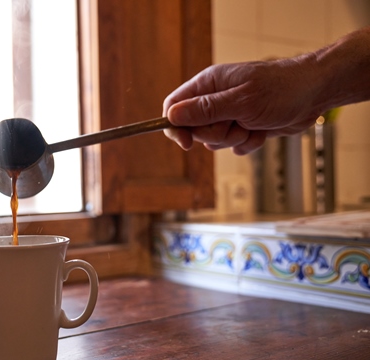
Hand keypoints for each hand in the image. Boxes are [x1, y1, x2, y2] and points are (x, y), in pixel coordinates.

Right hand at [162, 56, 322, 154]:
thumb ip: (205, 109)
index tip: (187, 142)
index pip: (174, 106)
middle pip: (194, 128)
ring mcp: (229, 113)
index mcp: (209, 84)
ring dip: (233, 139)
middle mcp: (215, 99)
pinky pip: (233, 146)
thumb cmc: (282, 89)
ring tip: (252, 124)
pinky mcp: (242, 126)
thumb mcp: (241, 101)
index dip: (175, 126)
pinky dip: (247, 143)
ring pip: (214, 140)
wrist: (315, 94)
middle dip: (215, 134)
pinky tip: (261, 130)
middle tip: (235, 123)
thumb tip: (173, 115)